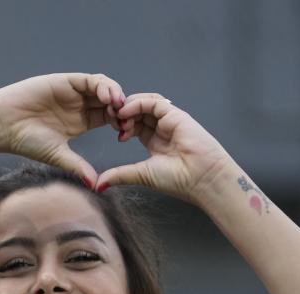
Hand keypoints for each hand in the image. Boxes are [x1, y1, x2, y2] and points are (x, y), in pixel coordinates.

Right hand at [0, 73, 127, 187]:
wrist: (3, 124)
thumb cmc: (25, 141)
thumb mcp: (57, 155)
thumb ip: (78, 166)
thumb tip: (96, 185)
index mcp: (80, 123)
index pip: (109, 118)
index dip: (120, 123)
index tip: (124, 134)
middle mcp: (78, 106)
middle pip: (110, 102)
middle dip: (121, 109)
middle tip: (126, 120)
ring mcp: (72, 92)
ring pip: (103, 88)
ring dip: (114, 95)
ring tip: (118, 107)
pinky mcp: (64, 81)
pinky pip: (89, 80)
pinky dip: (101, 86)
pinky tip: (106, 97)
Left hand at [94, 93, 230, 203]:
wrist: (201, 178)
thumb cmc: (177, 180)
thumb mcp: (141, 175)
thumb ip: (120, 175)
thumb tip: (98, 185)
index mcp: (155, 142)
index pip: (134, 126)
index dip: (121, 126)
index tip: (114, 134)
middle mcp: (162, 129)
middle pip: (138, 113)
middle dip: (122, 115)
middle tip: (111, 120)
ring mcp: (169, 120)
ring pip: (145, 104)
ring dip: (129, 107)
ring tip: (116, 115)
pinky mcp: (176, 114)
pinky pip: (154, 102)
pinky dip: (138, 104)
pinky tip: (125, 112)